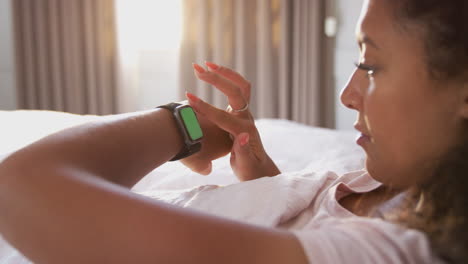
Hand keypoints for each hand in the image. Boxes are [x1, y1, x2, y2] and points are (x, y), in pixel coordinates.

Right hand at [184, 62, 279, 180]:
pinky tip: (212, 72)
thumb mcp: (245, 166)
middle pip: (235, 92)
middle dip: (216, 79)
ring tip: (205, 64)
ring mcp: (246, 113)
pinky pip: (238, 87)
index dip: (205, 107)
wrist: (259, 169)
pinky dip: (226, 77)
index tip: (188, 98)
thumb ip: (242, 152)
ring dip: (224, 73)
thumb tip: (241, 136)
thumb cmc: (249, 171)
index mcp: (244, 131)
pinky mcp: (242, 111)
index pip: (223, 116)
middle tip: (197, 70)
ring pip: (240, 85)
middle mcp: (247, 118)